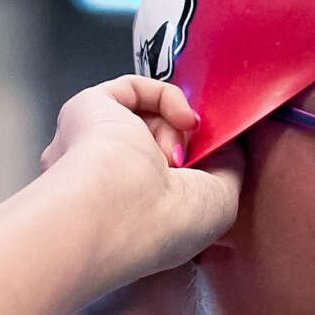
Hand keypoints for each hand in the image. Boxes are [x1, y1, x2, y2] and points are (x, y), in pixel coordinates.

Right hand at [40, 75, 243, 273]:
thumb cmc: (161, 225)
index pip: (165, 175)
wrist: (118, 214)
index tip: (216, 161)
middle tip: (194, 162)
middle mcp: (109, 179)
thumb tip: (227, 142)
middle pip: (159, 142)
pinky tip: (182, 120)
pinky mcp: (87, 111)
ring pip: (148, 117)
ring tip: (177, 156)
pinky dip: (167, 97)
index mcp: (133, 208)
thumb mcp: (219, 201)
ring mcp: (93, 145)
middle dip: (187, 146)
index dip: (195, 162)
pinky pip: (133, 89)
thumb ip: (228, 166)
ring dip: (175, 130)